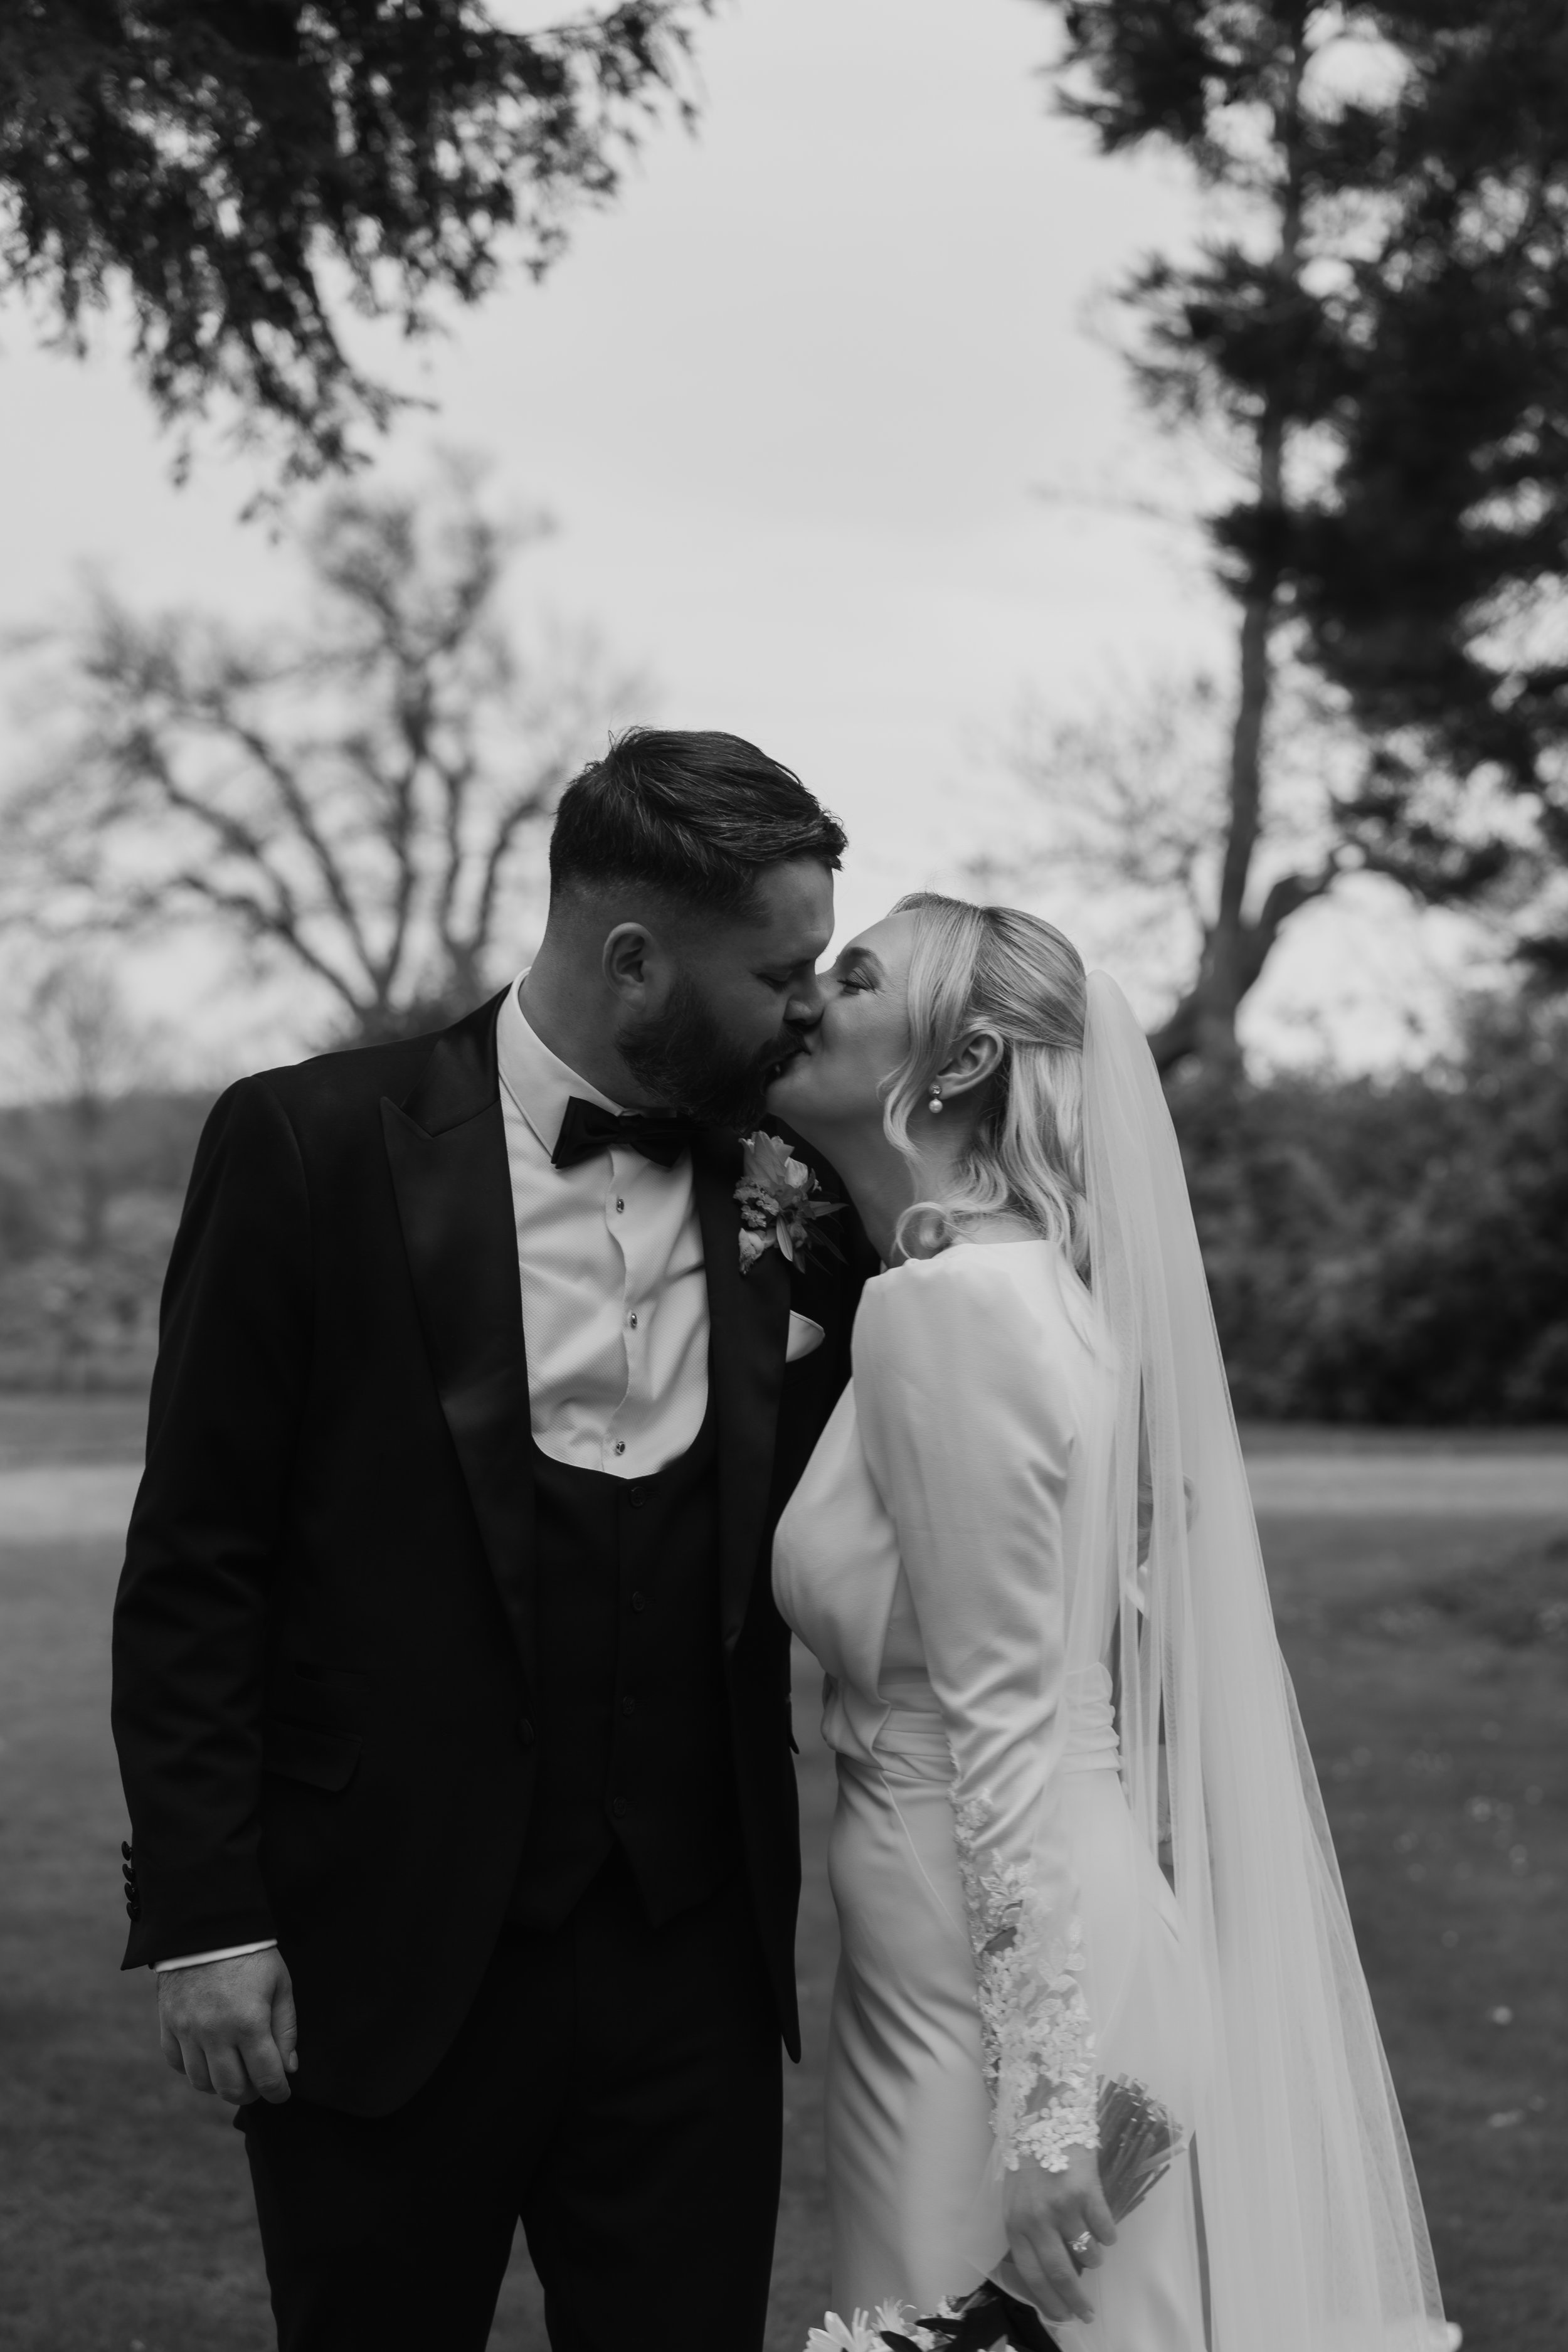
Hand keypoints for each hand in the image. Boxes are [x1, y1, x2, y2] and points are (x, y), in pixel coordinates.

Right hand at [157, 1948, 297, 2105]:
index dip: (278, 2092)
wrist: (208, 1928)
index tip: (282, 2093)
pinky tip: (208, 2057)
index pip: (266, 2077)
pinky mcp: (168, 2025)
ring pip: (202, 2083)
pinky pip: (177, 2064)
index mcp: (250, 2022)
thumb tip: (287, 2069)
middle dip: (251, 2093)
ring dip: (221, 2085)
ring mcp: (187, 2031)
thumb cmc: (252, 1955)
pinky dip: (194, 2068)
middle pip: (232, 2089)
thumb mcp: (280, 1985)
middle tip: (259, 2083)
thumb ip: (286, 2030)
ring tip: (235, 2071)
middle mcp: (215, 2033)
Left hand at [1002, 2142, 1116, 2326]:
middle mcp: (1036, 2218)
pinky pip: (1104, 2230)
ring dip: (1092, 2259)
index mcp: (1015, 2222)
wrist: (1045, 2116)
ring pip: (1086, 2253)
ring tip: (1092, 2250)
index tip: (1062, 2315)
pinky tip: (1103, 2228)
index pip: (1031, 2274)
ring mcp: (1062, 2205)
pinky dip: (1107, 2235)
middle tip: (1087, 2312)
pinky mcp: (1087, 2191)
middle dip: (1075, 2299)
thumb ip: (1026, 2232)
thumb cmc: (1028, 2160)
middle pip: (1059, 2273)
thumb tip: (1048, 2271)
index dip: (1048, 2300)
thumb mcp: (1015, 2198)